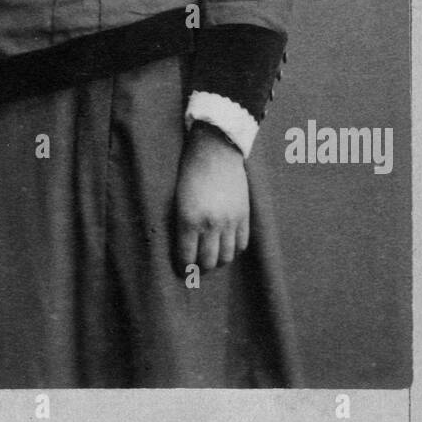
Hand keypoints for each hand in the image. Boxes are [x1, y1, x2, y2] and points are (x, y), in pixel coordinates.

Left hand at [172, 122, 249, 272]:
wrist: (215, 151)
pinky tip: (227, 245)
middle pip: (208, 262)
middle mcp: (210, 224)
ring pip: (227, 257)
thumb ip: (181, 225)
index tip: (182, 270)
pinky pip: (242, 244)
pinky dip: (234, 249)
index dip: (184, 268)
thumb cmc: (190, 172)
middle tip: (197, 268)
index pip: (186, 257)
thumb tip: (184, 248)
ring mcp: (230, 221)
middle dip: (201, 269)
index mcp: (188, 220)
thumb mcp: (177, 200)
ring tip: (213, 258)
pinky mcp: (244, 216)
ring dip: (219, 261)